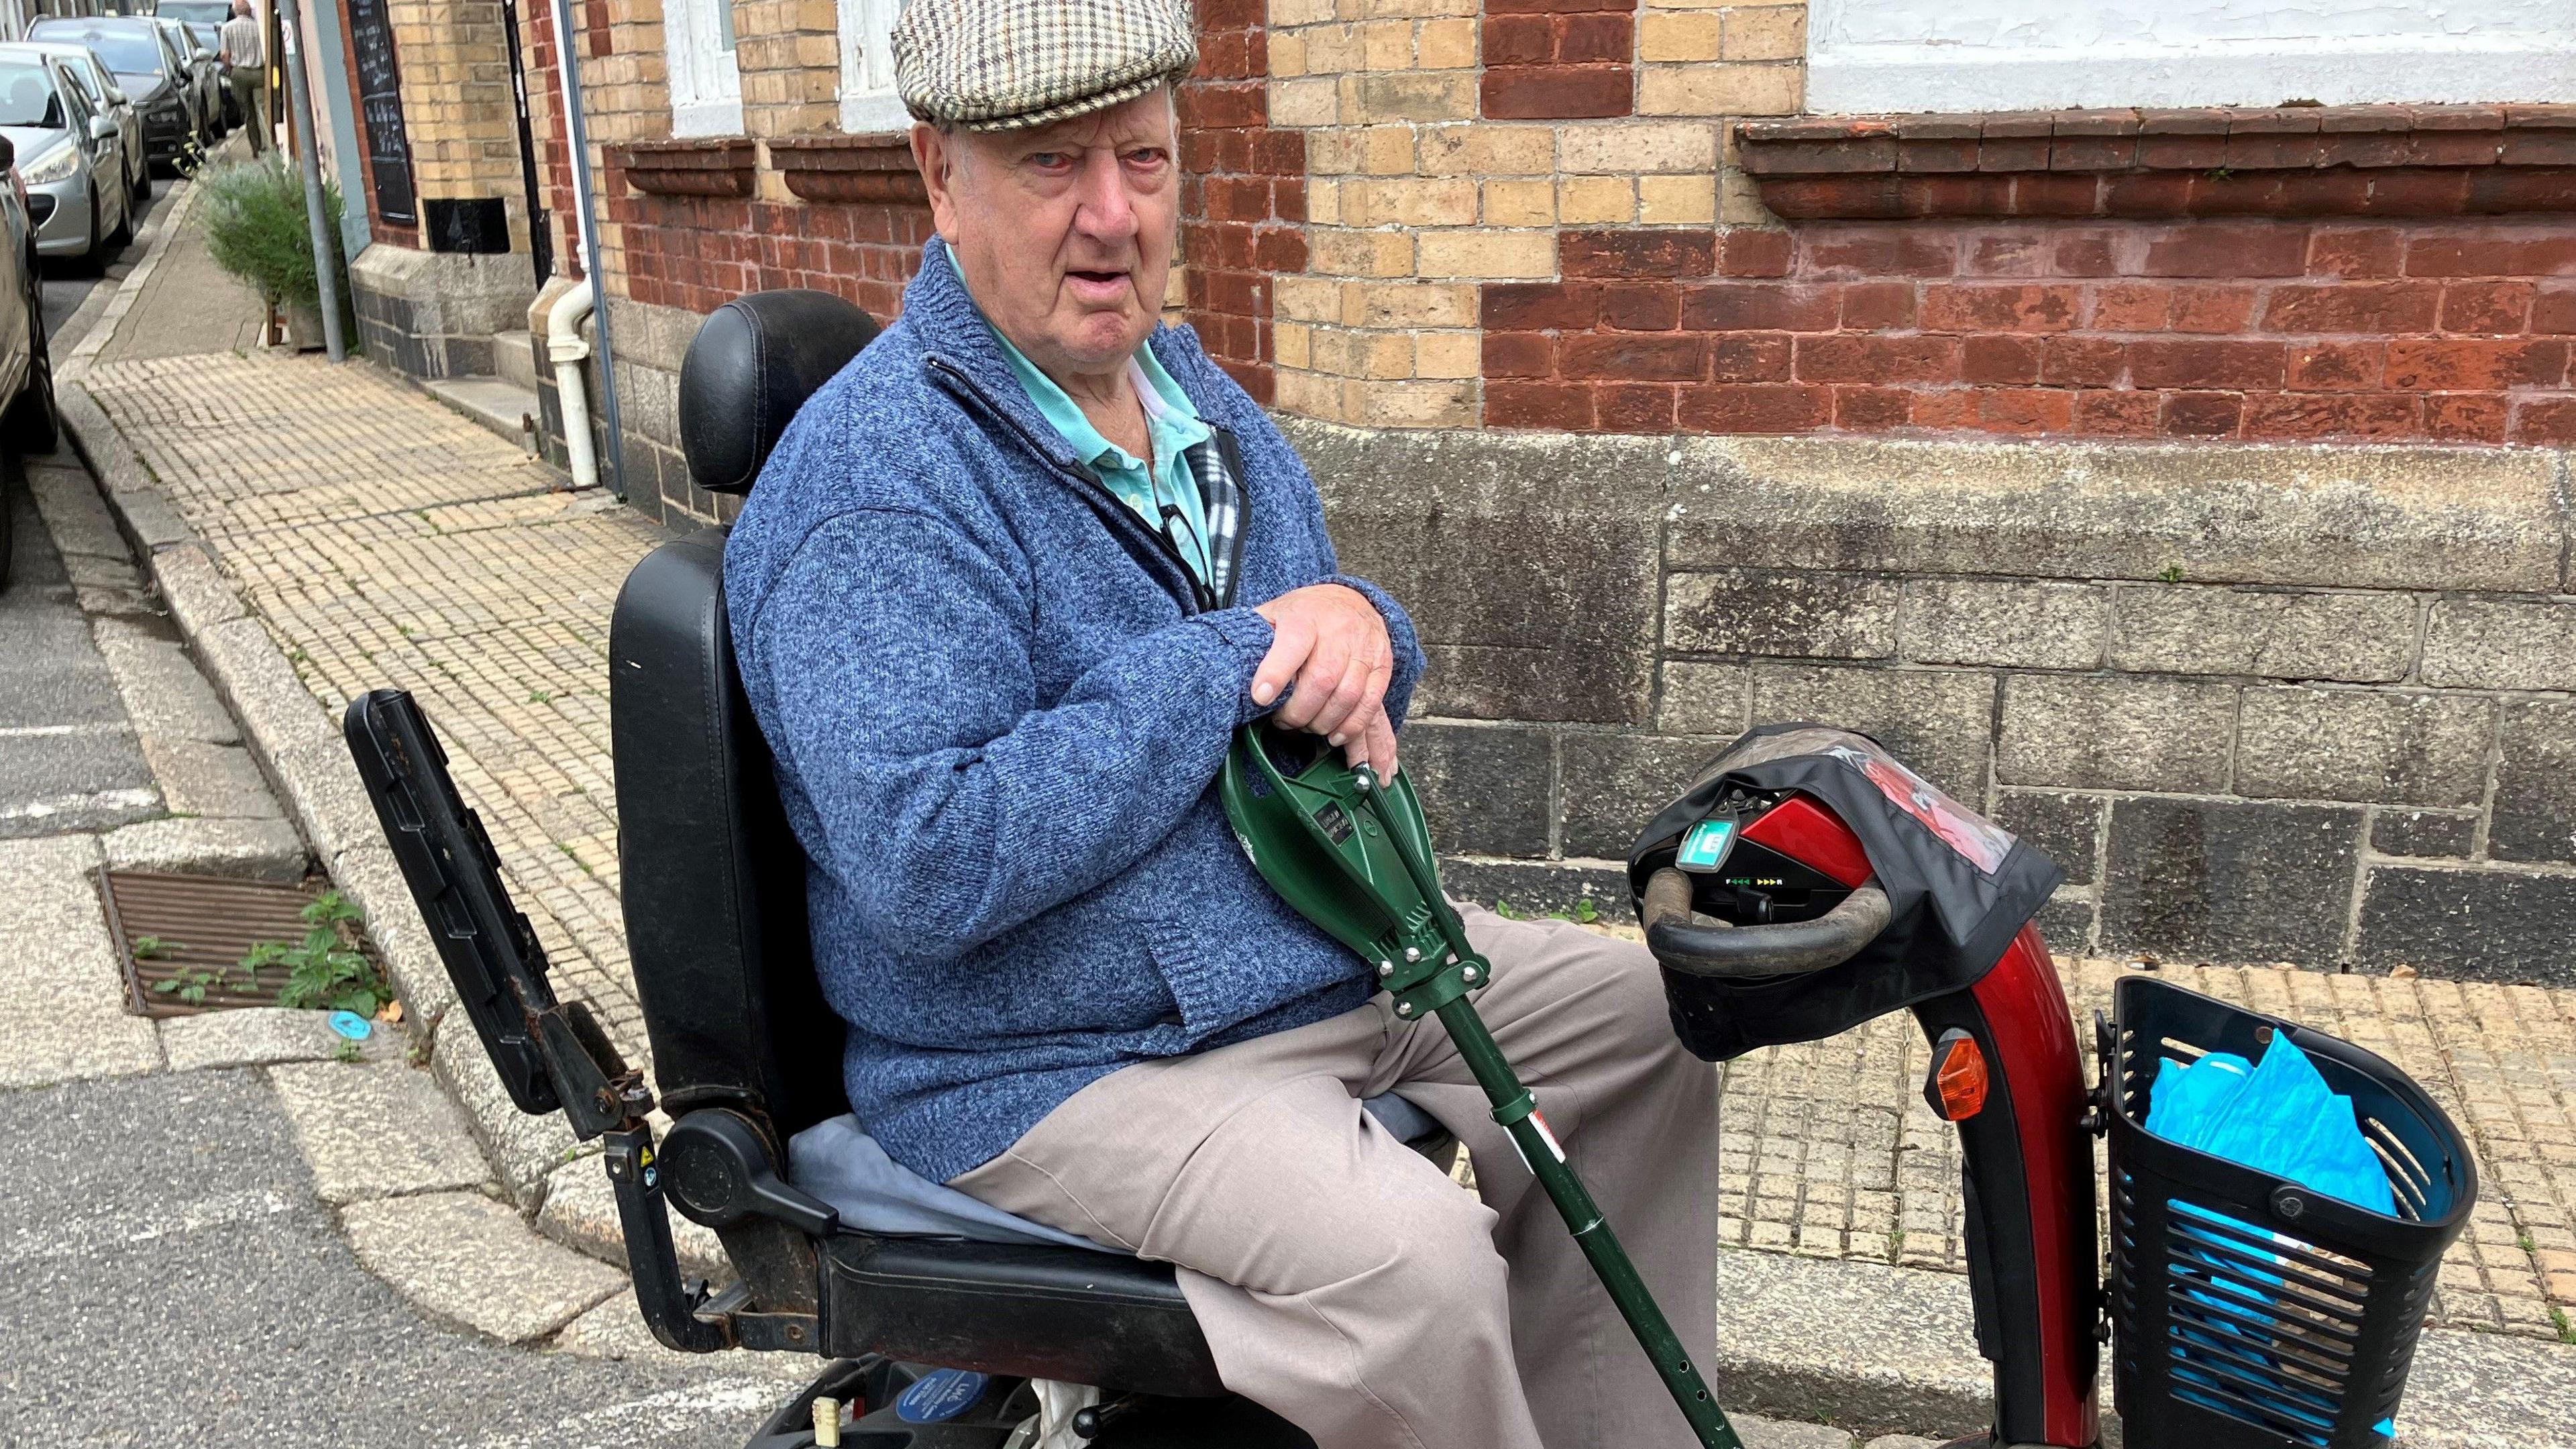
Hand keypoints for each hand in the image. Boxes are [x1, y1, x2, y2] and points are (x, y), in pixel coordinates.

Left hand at [1251, 584, 1397, 774]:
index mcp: (1304, 616)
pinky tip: (1335, 735)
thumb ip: (1256, 638)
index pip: (1292, 643)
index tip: (1260, 697)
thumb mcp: (1274, 614)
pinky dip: (1352, 725)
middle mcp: (1338, 630)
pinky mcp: (1382, 665)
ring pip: (1347, 695)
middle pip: (1322, 678)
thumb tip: (1228, 666)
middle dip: (1299, 710)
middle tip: (1283, 721)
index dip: (1275, 672)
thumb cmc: (1303, 615)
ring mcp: (1364, 648)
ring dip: (1323, 721)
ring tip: (1306, 728)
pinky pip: (1371, 702)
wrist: (1350, 599)